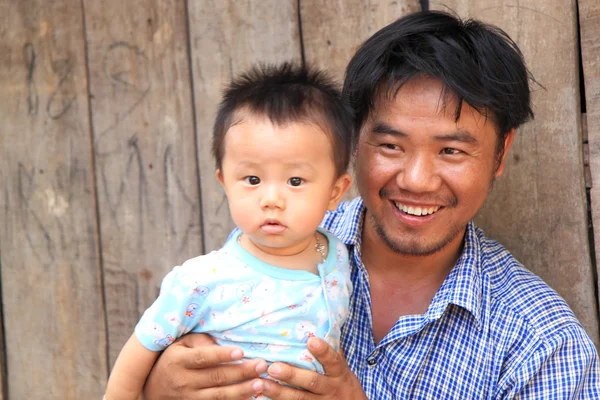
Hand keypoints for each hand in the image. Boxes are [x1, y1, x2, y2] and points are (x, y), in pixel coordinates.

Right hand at [142, 333, 267, 399]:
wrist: (151, 389)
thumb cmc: (173, 359)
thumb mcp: (180, 345)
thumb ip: (201, 341)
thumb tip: (223, 345)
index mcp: (178, 360)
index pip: (203, 357)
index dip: (222, 355)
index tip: (241, 352)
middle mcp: (183, 381)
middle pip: (216, 377)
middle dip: (241, 372)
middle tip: (261, 365)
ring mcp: (188, 398)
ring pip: (218, 395)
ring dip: (241, 390)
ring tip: (260, 384)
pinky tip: (249, 396)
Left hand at [257, 337, 366, 399]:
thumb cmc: (342, 385)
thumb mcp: (342, 369)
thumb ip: (332, 350)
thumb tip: (321, 324)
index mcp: (339, 374)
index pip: (333, 361)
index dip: (323, 352)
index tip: (311, 341)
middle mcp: (330, 389)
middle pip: (311, 382)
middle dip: (292, 375)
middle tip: (273, 367)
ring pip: (299, 398)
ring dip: (279, 392)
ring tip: (261, 384)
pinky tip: (263, 397)